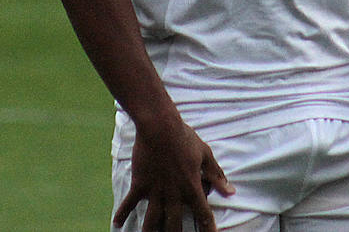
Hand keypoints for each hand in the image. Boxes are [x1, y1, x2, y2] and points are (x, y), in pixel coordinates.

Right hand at [115, 118, 233, 231]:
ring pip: (152, 220)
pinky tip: (117, 224)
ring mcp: (155, 191)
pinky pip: (130, 203)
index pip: (203, 213)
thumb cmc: (184, 138)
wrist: (160, 126)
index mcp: (192, 187)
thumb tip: (231, 191)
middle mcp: (174, 194)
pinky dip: (122, 213)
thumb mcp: (205, 154)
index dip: (208, 228)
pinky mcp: (140, 184)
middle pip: (175, 223)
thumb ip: (217, 175)